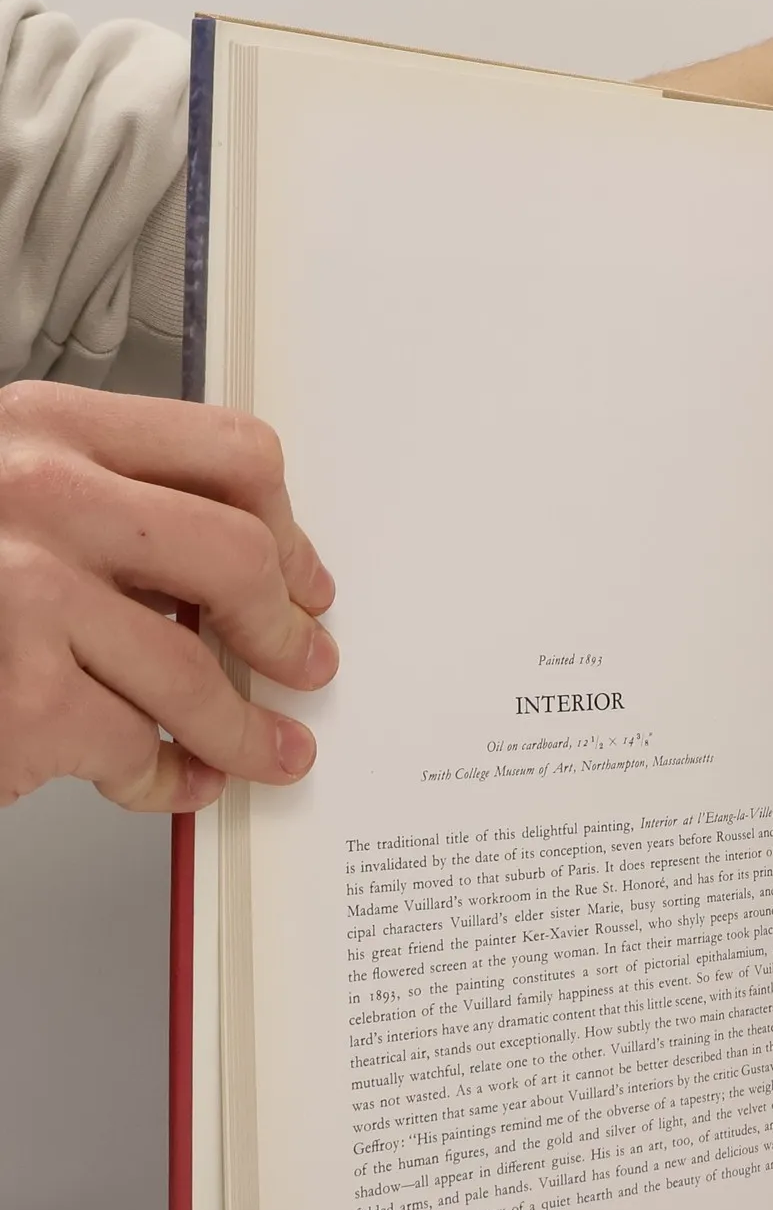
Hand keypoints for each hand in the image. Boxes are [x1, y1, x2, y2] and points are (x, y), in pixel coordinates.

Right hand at [0, 380, 336, 812]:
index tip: (302, 575)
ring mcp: (24, 596)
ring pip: (196, 672)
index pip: (229, 452)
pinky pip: (135, 747)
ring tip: (268, 752)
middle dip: (284, 627)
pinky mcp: (17, 700)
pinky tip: (169, 780)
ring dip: (246, 728)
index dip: (287, 526)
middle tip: (304, 663)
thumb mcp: (3, 502)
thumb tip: (234, 577)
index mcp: (42, 429)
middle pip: (238, 557)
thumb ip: (102, 511)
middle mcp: (37, 496)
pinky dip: (165, 778)